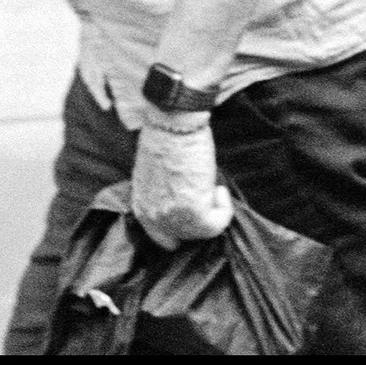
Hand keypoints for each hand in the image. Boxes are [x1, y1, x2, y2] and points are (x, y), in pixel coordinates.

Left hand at [132, 116, 231, 248]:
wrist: (173, 125)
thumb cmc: (166, 138)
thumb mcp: (155, 175)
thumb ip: (163, 195)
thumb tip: (184, 198)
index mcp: (141, 209)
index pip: (161, 237)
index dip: (181, 226)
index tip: (194, 208)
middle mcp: (153, 219)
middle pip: (181, 240)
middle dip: (196, 223)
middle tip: (206, 200)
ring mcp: (172, 218)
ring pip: (201, 234)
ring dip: (212, 213)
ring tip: (214, 189)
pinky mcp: (194, 212)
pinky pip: (217, 225)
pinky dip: (224, 210)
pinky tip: (220, 190)